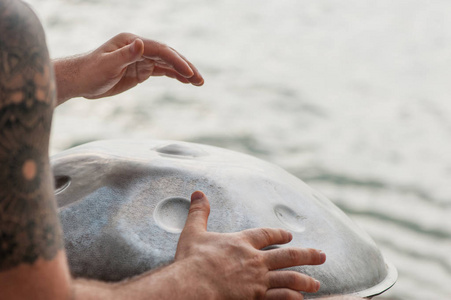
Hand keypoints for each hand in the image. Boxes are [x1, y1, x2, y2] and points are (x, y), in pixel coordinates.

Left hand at [54, 32, 203, 102]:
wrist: (79, 81)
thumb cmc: (90, 71)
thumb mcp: (107, 64)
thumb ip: (126, 54)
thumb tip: (141, 43)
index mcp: (132, 42)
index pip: (160, 50)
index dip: (176, 61)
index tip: (188, 73)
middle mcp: (139, 48)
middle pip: (168, 56)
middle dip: (185, 67)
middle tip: (200, 80)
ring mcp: (141, 59)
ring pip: (167, 64)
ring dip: (183, 73)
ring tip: (198, 83)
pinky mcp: (140, 70)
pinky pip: (161, 71)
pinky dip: (174, 76)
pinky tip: (185, 81)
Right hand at [175, 191, 326, 299]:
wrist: (194, 285)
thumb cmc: (193, 260)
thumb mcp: (193, 231)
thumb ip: (199, 212)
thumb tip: (198, 193)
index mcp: (242, 243)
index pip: (266, 235)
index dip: (278, 234)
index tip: (288, 236)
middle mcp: (255, 260)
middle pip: (288, 256)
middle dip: (307, 255)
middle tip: (321, 256)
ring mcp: (258, 280)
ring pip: (289, 278)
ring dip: (305, 280)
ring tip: (316, 283)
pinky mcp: (257, 297)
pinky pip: (280, 297)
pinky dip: (291, 298)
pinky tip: (300, 299)